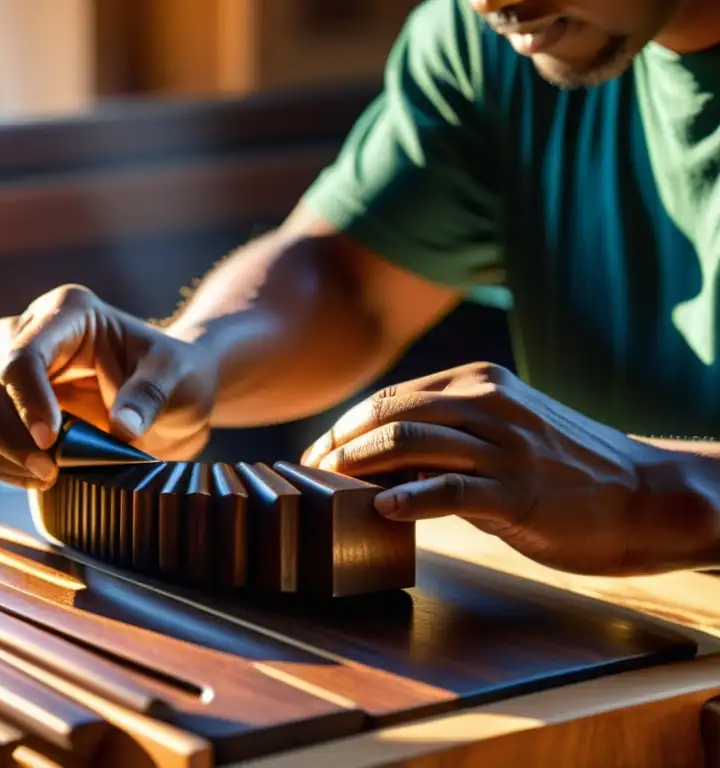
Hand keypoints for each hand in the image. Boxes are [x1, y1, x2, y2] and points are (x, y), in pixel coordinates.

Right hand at [0, 285, 217, 488]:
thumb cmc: (173, 374)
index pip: (21, 355)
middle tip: (52, 472)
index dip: (28, 402)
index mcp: (65, 312)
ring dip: (1, 456)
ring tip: (49, 476)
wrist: (166, 392)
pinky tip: (35, 476)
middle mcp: (22, 330)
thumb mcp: (177, 376)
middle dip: (12, 438)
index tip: (52, 442)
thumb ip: (151, 394)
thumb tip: (123, 428)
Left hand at [300, 361, 709, 574]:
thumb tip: (379, 459)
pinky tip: (380, 508)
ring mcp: (502, 445)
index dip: (343, 427)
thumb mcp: (503, 430)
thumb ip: (448, 433)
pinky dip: (408, 497)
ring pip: (409, 443)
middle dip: (338, 445)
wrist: (640, 494)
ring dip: (357, 467)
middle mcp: (487, 403)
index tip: (316, 455)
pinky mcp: (517, 491)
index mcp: (479, 383)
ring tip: (328, 490)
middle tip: (310, 475)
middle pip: (389, 414)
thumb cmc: (561, 466)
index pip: (390, 397)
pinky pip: (449, 489)